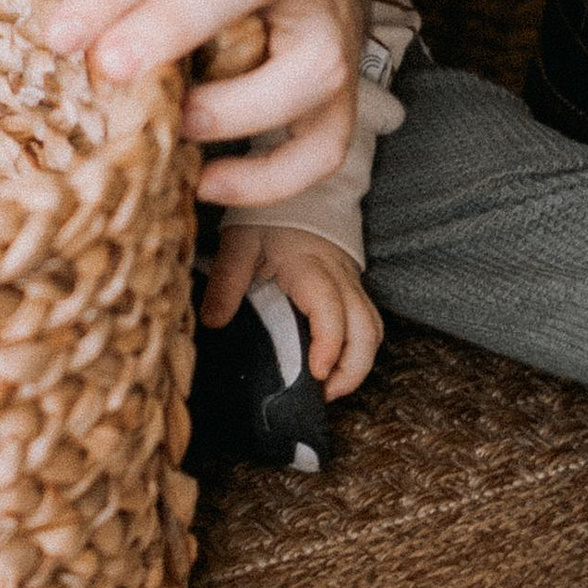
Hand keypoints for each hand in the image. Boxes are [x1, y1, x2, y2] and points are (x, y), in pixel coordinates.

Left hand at [46, 0, 400, 208]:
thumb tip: (84, 12)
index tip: (63, 36)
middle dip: (173, 27)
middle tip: (112, 68)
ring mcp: (325, 18)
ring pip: (310, 68)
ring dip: (234, 111)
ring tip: (169, 128)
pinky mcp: (344, 76)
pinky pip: (327, 140)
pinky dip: (274, 178)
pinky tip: (210, 182)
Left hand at [202, 223, 383, 402]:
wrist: (295, 192)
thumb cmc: (266, 221)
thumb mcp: (239, 243)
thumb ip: (226, 281)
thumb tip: (213, 322)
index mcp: (310, 268)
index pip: (331, 312)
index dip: (329, 347)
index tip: (316, 375)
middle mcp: (339, 278)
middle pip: (366, 330)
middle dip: (352, 370)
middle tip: (324, 395)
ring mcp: (351, 284)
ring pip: (373, 330)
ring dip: (358, 364)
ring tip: (329, 388)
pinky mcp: (353, 289)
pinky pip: (368, 323)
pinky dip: (358, 350)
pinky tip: (334, 367)